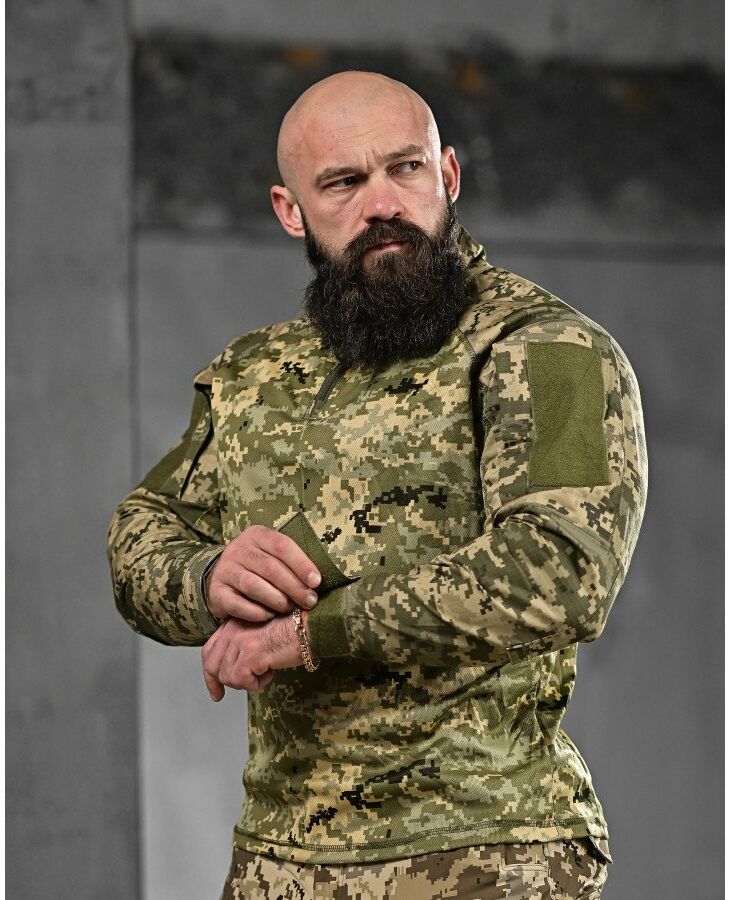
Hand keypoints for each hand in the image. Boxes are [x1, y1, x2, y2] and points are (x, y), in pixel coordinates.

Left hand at [201, 613, 303, 700]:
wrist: (308, 627)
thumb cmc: (291, 632)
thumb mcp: (259, 635)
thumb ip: (242, 647)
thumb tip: (229, 674)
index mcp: (233, 624)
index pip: (209, 652)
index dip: (209, 674)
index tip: (215, 690)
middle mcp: (232, 630)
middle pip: (213, 666)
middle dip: (220, 684)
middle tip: (223, 695)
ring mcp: (240, 641)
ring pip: (228, 677)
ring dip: (247, 682)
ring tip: (266, 671)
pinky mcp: (251, 654)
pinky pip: (242, 681)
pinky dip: (257, 684)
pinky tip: (271, 672)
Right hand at [205, 524, 321, 621]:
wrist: (222, 577)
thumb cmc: (259, 567)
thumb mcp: (273, 555)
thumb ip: (291, 562)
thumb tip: (317, 582)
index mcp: (257, 535)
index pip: (282, 545)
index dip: (301, 564)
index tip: (316, 582)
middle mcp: (239, 549)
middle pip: (270, 567)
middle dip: (293, 586)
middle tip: (309, 601)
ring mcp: (225, 570)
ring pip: (253, 585)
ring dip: (276, 599)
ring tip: (289, 609)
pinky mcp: (216, 591)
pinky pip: (237, 604)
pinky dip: (255, 612)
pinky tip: (268, 616)